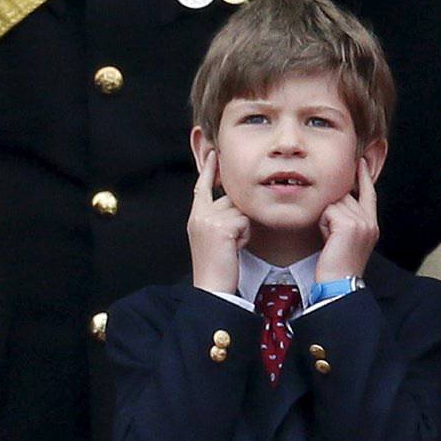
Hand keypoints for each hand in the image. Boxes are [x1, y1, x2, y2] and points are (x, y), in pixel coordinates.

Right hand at [188, 146, 248, 294]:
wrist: (211, 287)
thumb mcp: (211, 236)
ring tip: (232, 247)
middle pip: (230, 199)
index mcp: (195, 216)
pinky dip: (245, 236)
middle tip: (229, 243)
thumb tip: (234, 204)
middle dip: (237, 217)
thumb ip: (217, 217)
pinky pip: (245, 221)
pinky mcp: (222, 227)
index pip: (201, 186)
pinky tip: (234, 248)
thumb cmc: (215, 266)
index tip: (213, 153)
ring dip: (243, 228)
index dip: (208, 169)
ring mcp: (209, 219)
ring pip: (240, 210)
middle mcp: (199, 214)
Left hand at [315, 157, 379, 284]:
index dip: (364, 177)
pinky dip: (323, 224)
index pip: (369, 194)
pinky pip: (327, 211)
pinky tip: (328, 239)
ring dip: (326, 219)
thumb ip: (348, 219)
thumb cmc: (338, 264)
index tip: (360, 161)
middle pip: (345, 197)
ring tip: (331, 240)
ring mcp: (361, 222)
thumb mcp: (349, 238)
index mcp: (372, 225)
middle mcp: (369, 221)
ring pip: (334, 203)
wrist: (340, 283)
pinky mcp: (349, 224)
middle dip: (332, 211)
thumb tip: (338, 200)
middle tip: (333, 237)